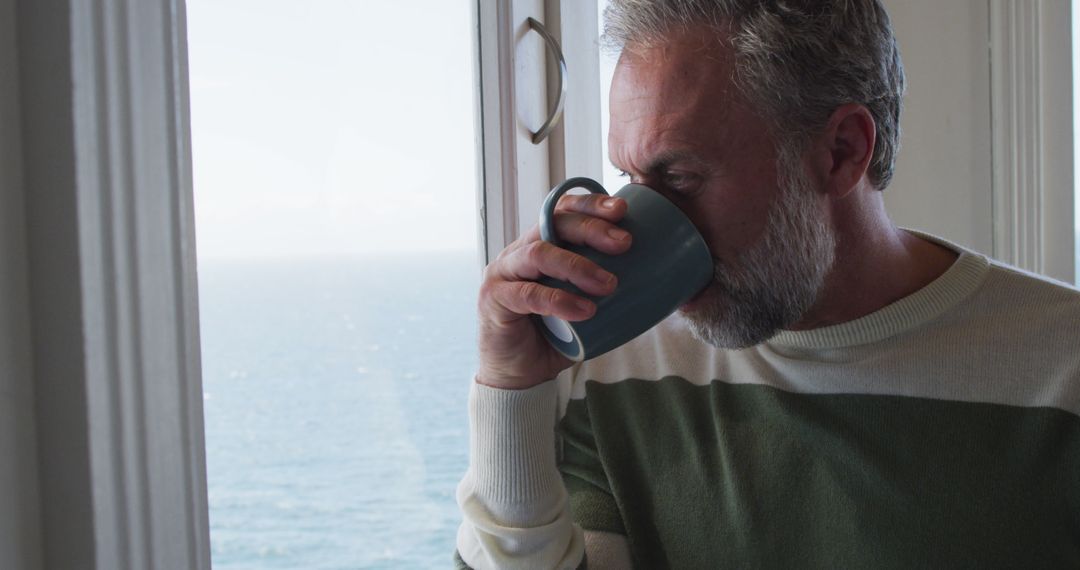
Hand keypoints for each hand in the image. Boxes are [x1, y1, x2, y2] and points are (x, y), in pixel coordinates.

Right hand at [476, 193, 632, 389]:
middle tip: (624, 244)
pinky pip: (528, 294)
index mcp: (540, 244)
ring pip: (539, 253)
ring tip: (609, 284)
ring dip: (578, 265)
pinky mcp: (494, 299)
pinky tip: (585, 311)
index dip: (591, 204)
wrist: (518, 374)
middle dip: (592, 229)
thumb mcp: (584, 303)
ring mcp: (502, 273)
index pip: (563, 210)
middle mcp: (518, 251)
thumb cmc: (554, 335)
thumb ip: (605, 287)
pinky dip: (560, 300)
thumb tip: (662, 280)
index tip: (623, 210)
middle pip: (553, 223)